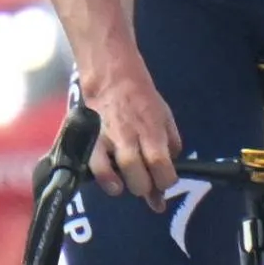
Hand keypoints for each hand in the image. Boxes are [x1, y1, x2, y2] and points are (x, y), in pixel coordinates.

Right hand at [83, 66, 184, 206]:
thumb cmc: (142, 99)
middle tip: (144, 182)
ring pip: (120, 173)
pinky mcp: (91, 140)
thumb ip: (171, 144)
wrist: (112, 77)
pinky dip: (104, 180)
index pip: (162, 166)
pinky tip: (110, 183)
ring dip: (126, 186)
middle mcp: (132, 138)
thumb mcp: (166, 118)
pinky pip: (96, 167)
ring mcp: (109, 140)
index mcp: (153, 131)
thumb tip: (170, 170)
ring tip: (126, 184)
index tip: (164, 181)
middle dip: (145, 187)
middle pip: (140, 177)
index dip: (166, 181)